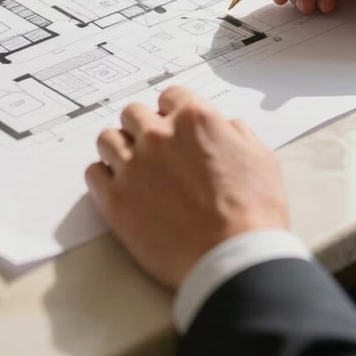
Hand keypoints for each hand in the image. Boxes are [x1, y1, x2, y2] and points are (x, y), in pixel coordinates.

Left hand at [85, 86, 288, 289]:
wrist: (234, 260)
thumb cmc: (254, 213)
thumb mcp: (261, 159)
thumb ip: (237, 132)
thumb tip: (225, 126)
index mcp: (194, 119)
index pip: (169, 96)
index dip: (173, 112)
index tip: (174, 127)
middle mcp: (158, 136)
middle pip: (133, 113)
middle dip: (143, 127)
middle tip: (154, 149)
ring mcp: (133, 166)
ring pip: (107, 139)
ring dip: (119, 148)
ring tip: (133, 167)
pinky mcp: (115, 200)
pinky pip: (93, 173)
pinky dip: (104, 177)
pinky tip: (120, 187)